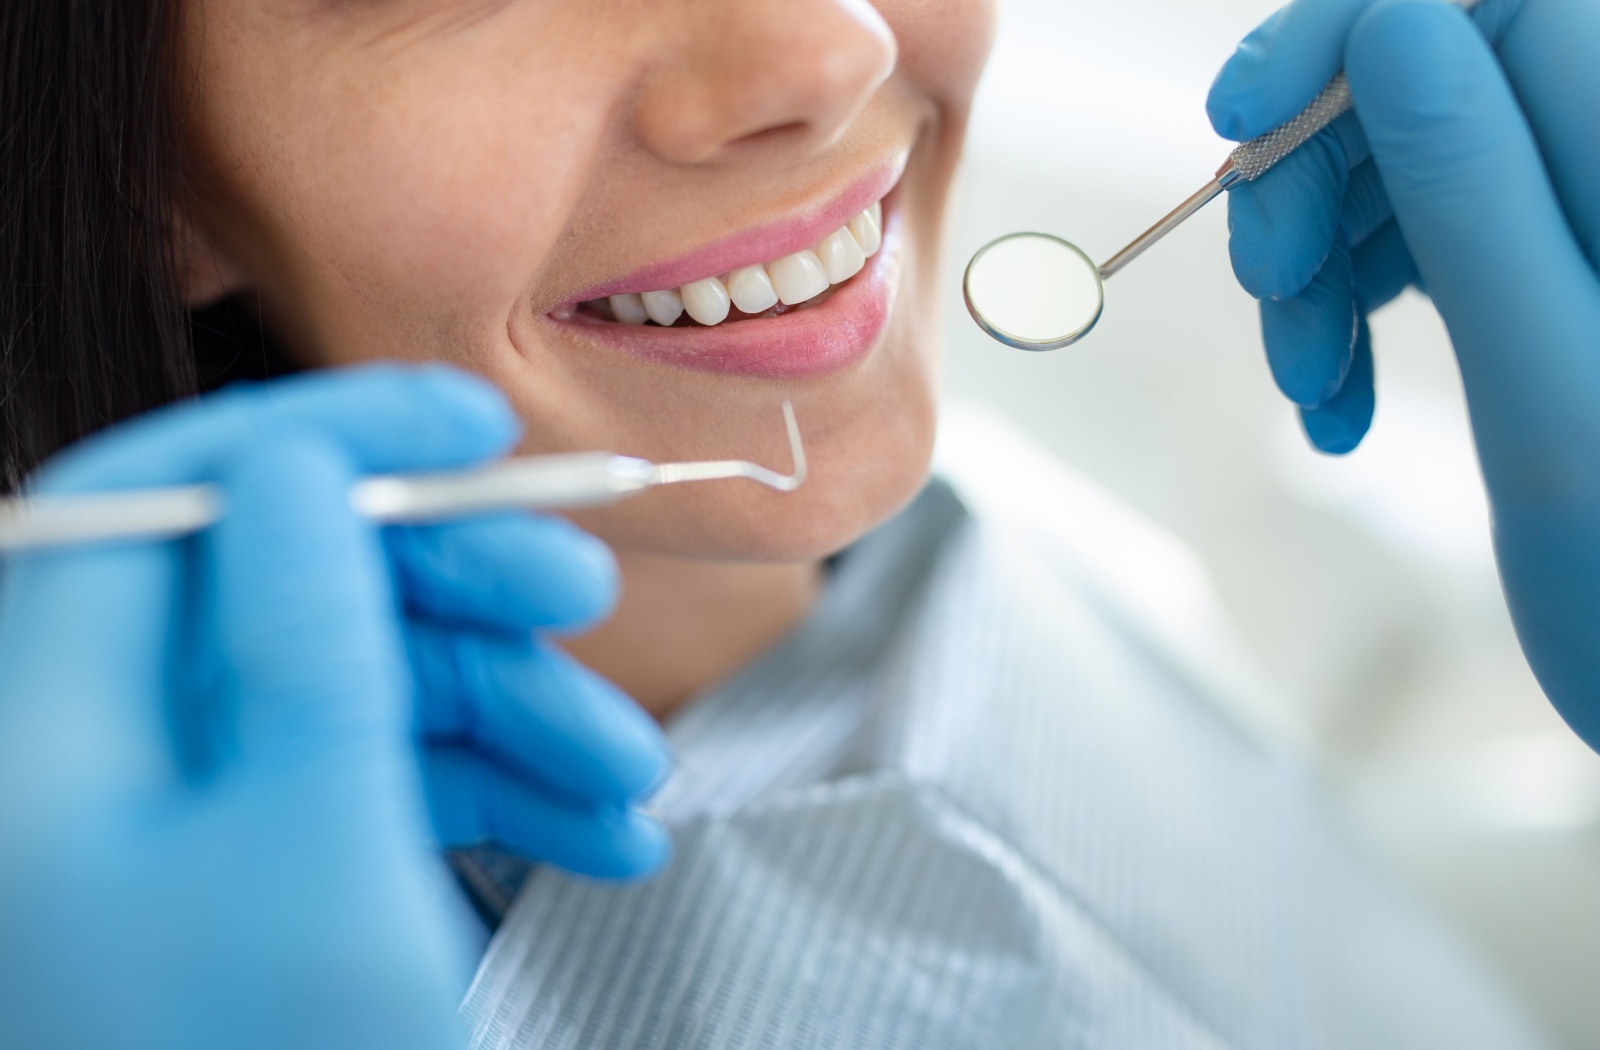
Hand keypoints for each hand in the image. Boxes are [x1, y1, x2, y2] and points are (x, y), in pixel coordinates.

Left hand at [0, 366, 670, 1049]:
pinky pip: (390, 785)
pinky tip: (601, 829)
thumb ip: (304, 632)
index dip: (321, 434)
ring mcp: (205, 823)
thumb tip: (303, 462)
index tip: (469, 421)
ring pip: (366, 692)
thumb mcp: (312, 840)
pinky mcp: (281, 877)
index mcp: (56, 733)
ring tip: (623, 768)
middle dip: (454, 587)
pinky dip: (498, 793)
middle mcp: (115, 761)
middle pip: (293, 592)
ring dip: (512, 711)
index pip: (171, 500)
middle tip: (582, 593)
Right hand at [1207, 0, 1599, 744]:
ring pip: (1401, 169)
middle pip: (1425, 80)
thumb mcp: (1551, 382)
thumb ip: (1479, 192)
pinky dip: (1348, 314)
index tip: (1237, 116)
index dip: (1344, 33)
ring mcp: (1574, 224)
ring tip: (1304, 381)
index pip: (1478, 5)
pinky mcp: (1540, 278)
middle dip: (1312, 172)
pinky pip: (1415, 249)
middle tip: (1267, 283)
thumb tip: (1394, 26)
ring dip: (1317, 263)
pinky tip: (1330, 403)